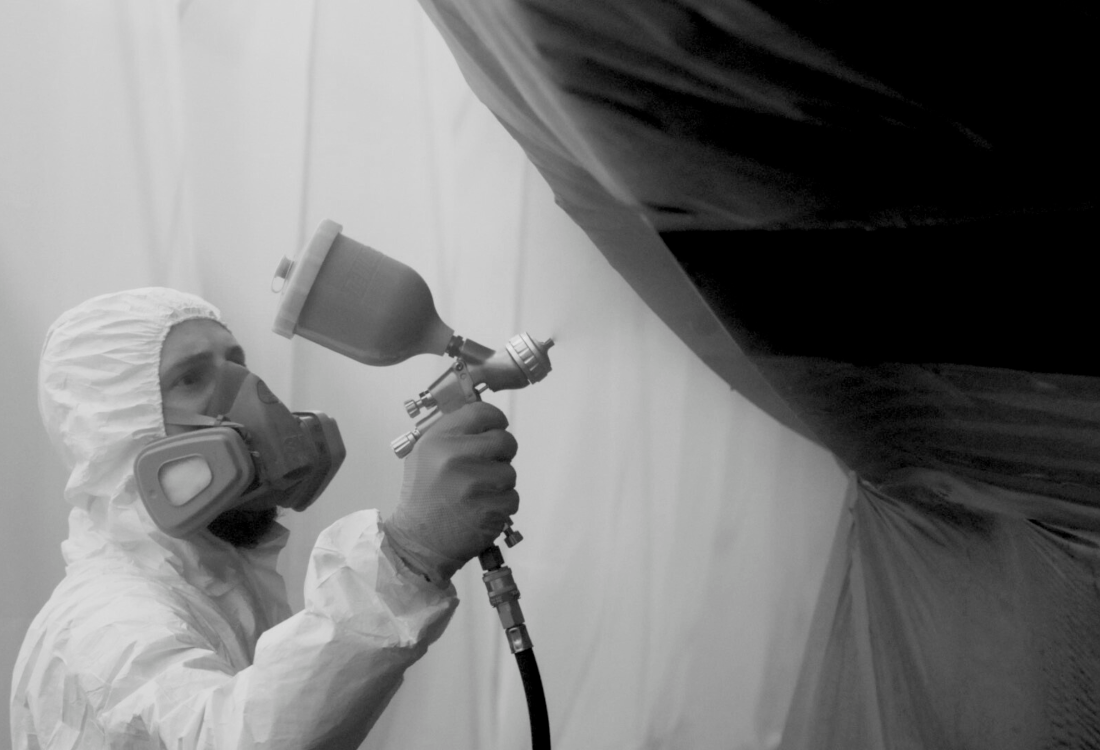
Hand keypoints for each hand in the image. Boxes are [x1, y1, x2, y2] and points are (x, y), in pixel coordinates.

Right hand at [384, 402, 518, 583]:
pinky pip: (512, 497)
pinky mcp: (491, 509)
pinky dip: (502, 505)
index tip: (494, 430)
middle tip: (489, 466)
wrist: (417, 541)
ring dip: (500, 483)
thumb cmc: (423, 495)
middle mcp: (456, 457)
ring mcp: (475, 485)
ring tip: (478, 494)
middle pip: (505, 440)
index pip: (482, 413)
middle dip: (502, 454)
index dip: (495, 420)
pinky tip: (482, 510)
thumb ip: (453, 433)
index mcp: (439, 440)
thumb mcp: (425, 454)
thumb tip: (485, 419)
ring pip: (511, 472)